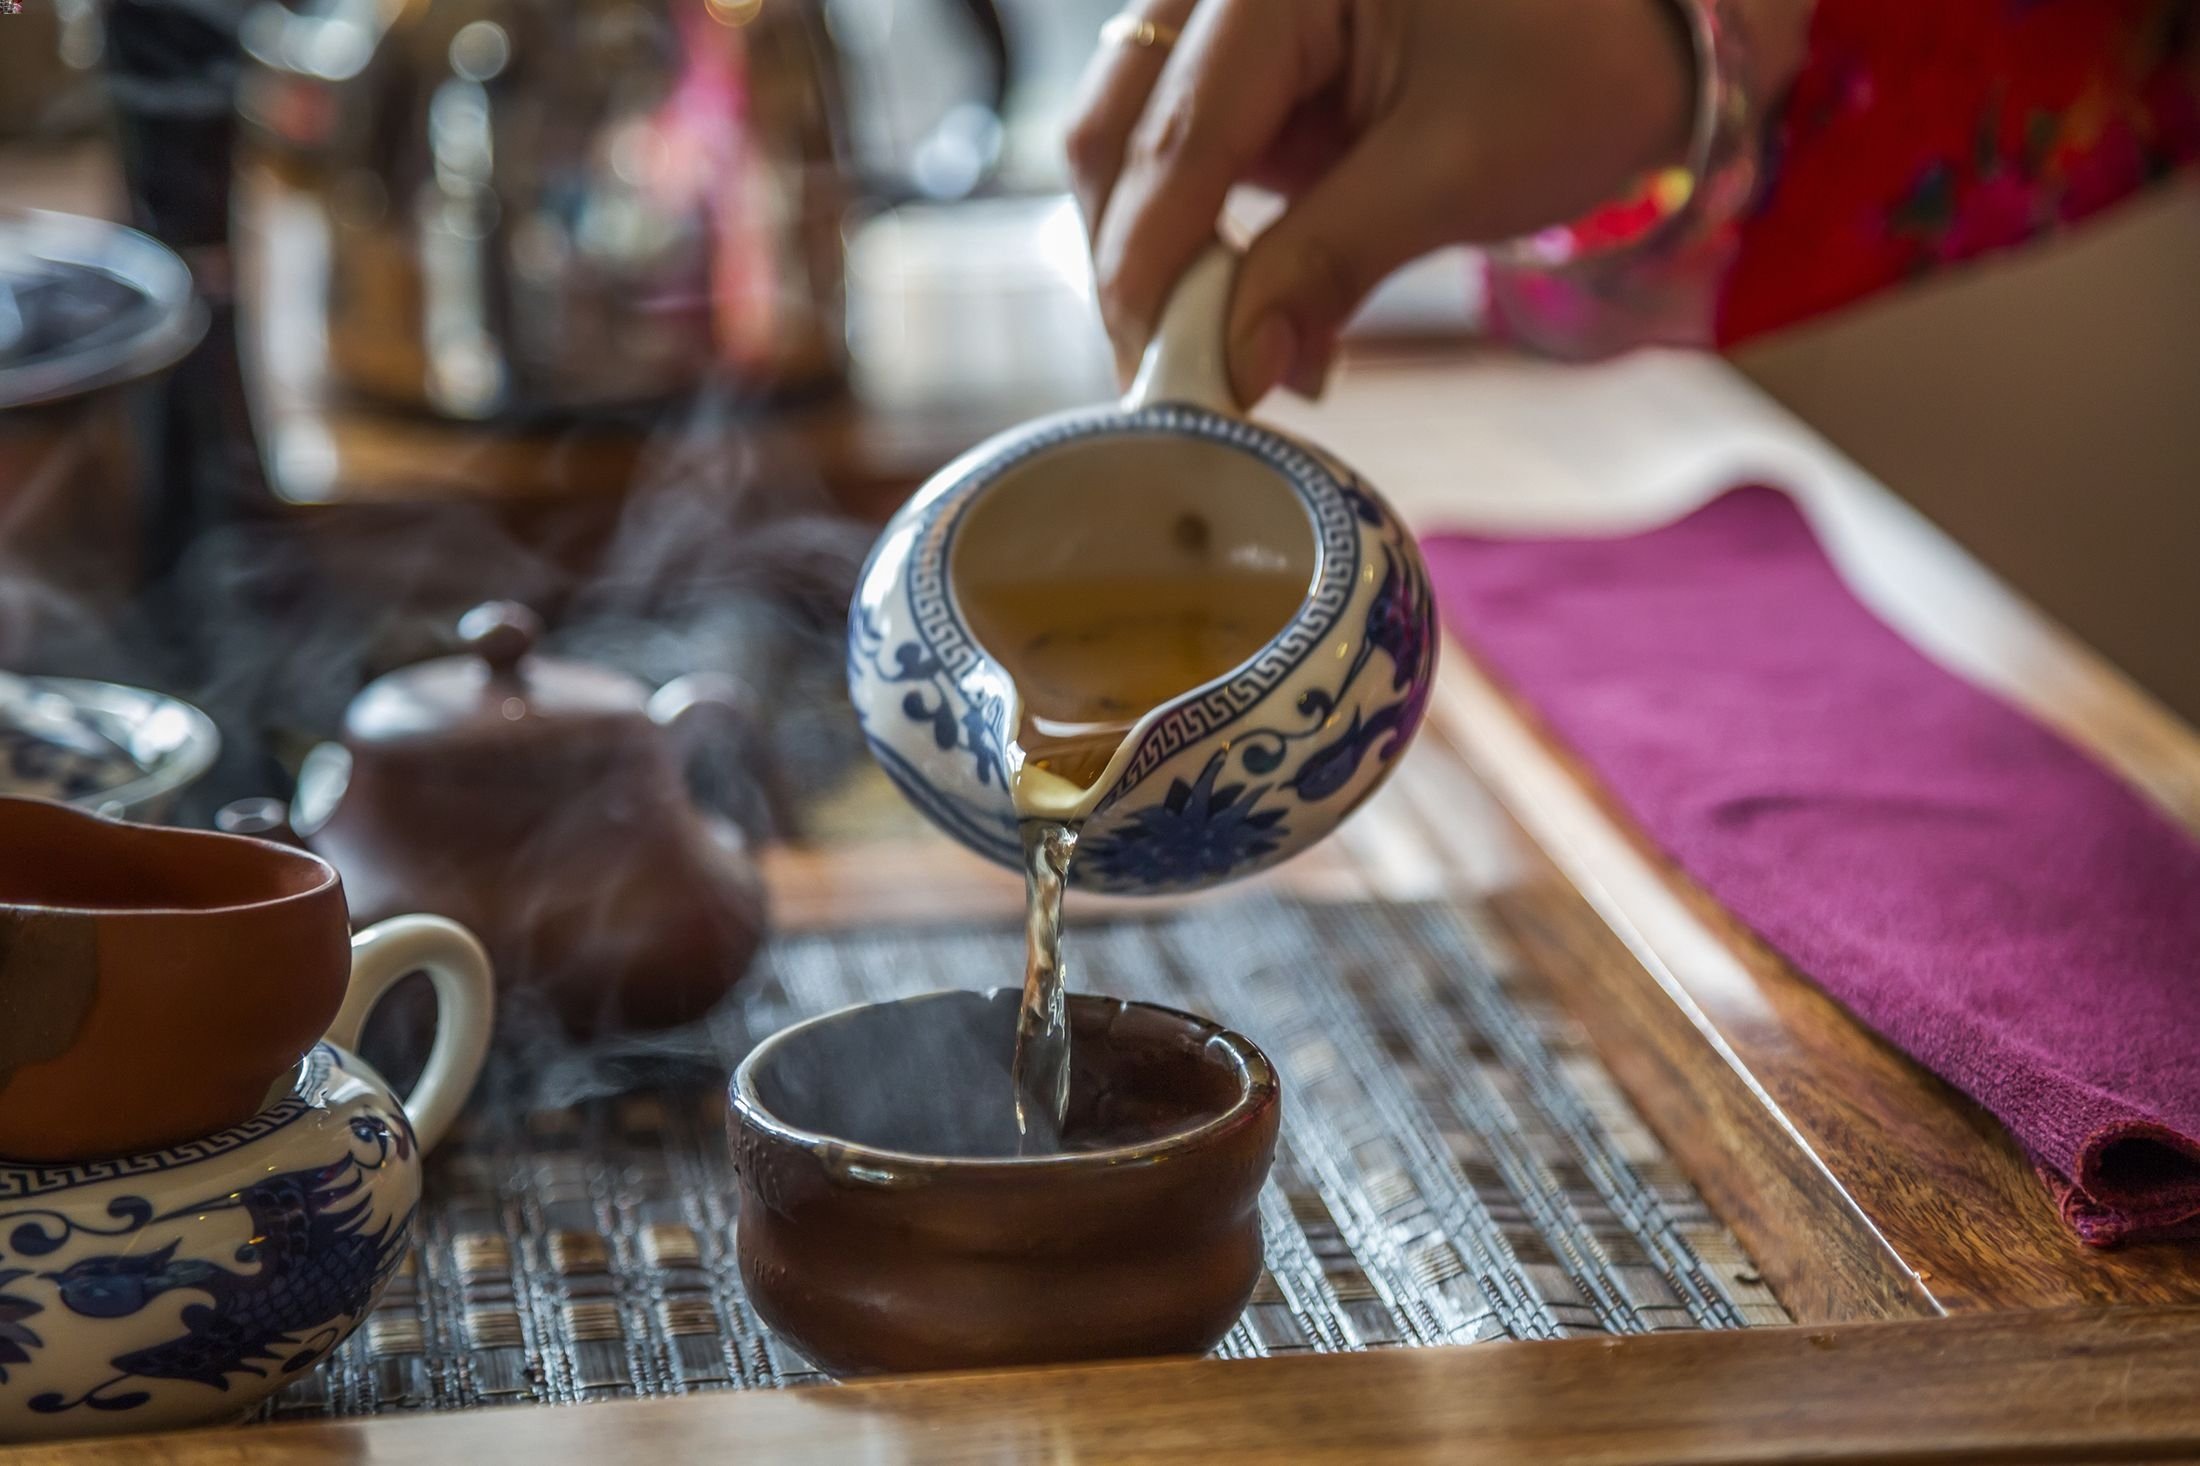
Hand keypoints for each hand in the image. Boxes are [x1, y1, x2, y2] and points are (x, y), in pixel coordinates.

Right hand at [1068, 0, 1725, 402]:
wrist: (1642, 30)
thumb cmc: (1577, 66)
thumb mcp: (1457, 170)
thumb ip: (1329, 262)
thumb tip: (1239, 371)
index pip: (1179, 132)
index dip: (1153, 267)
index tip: (1153, 377)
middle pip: (1119, 127)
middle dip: (1131, 262)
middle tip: (1165, 381)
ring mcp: (1229, 17)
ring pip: (1127, 142)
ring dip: (1150, 254)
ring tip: (1198, 356)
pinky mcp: (1245, 64)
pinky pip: (1176, 151)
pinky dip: (1189, 235)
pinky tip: (1227, 309)